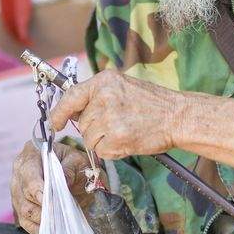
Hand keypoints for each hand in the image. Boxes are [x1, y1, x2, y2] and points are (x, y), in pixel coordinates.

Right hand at [10, 140, 91, 233]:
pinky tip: (52, 230)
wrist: (74, 172)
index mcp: (31, 154)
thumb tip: (63, 183)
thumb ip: (70, 169)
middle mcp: (19, 172)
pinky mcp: (20, 207)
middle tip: (59, 215)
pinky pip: (25, 222)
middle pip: (24, 194)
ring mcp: (17, 191)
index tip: (50, 201)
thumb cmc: (74, 163)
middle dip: (43, 207)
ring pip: (24, 210)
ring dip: (42, 219)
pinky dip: (39, 228)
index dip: (37, 189)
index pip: (29, 174)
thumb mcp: (77, 160)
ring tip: (59, 223)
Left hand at [49, 69, 181, 159]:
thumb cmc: (152, 104)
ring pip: (89, 140)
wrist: (177, 116)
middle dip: (95, 129)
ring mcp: (110, 118)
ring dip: (104, 141)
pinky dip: (112, 151)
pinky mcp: (116, 138)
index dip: (59, 112)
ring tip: (125, 132)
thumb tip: (72, 112)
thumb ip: (98, 96)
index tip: (55, 123)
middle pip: (82, 123)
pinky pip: (101, 152)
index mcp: (105, 81)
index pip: (71, 96)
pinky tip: (128, 141)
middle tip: (118, 124)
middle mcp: (104, 97)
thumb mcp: (123, 87)